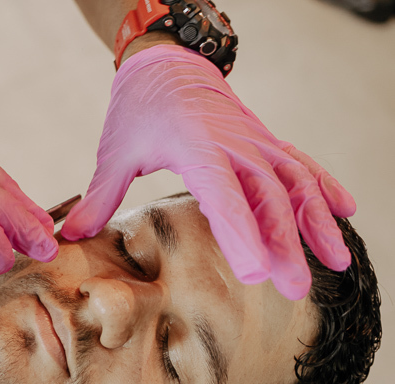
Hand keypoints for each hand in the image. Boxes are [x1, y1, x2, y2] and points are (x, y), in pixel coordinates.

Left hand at [61, 45, 354, 299]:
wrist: (167, 63)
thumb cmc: (137, 110)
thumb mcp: (114, 151)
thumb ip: (98, 196)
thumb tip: (69, 238)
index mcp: (195, 146)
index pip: (223, 194)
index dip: (240, 233)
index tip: (253, 272)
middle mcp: (234, 143)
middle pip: (268, 196)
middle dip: (284, 243)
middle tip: (295, 288)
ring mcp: (256, 140)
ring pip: (295, 181)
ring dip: (316, 221)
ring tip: (338, 262)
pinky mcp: (265, 140)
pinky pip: (302, 163)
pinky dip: (325, 187)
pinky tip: (345, 212)